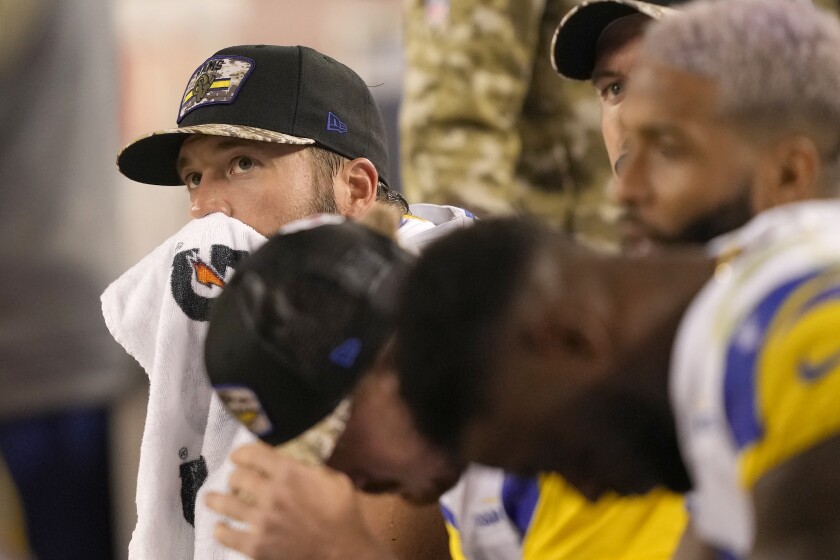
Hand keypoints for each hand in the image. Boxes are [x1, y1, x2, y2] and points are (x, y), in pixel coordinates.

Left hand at [206, 441, 395, 559]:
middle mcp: (271, 493)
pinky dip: (221, 530)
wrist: (345, 550)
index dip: (241, 453)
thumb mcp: (333, 479)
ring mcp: (261, 521)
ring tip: (210, 498)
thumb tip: (291, 462)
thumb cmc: (344, 513)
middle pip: (237, 477)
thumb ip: (308, 469)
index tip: (237, 457)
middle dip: (234, 476)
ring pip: (226, 504)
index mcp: (290, 473)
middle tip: (234, 479)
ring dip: (216, 499)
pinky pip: (228, 536)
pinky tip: (219, 527)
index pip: (253, 454)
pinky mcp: (257, 546)